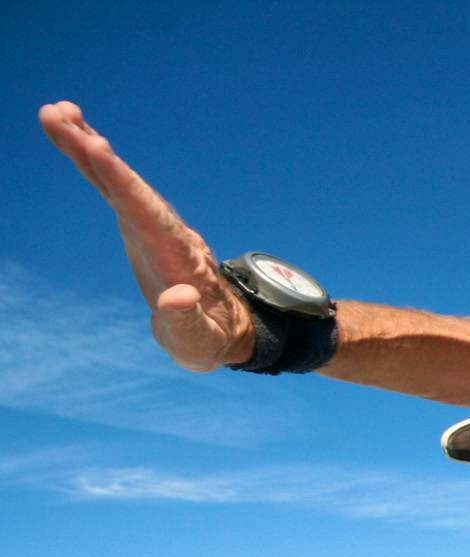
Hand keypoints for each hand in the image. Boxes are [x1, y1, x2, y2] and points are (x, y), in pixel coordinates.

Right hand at [39, 100, 253, 371]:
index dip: (120, 180)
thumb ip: (187, 321)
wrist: (225, 329)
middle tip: (58, 114)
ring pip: (118, 182)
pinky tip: (75, 137)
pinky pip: (115, 189)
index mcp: (176, 256)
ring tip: (55, 113)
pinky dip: (95, 164)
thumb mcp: (198, 342)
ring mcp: (152, 227)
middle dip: (95, 152)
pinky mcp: (140, 227)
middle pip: (127, 187)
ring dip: (89, 147)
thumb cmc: (208, 339)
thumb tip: (178, 297)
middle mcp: (164, 232)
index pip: (145, 212)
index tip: (96, 147)